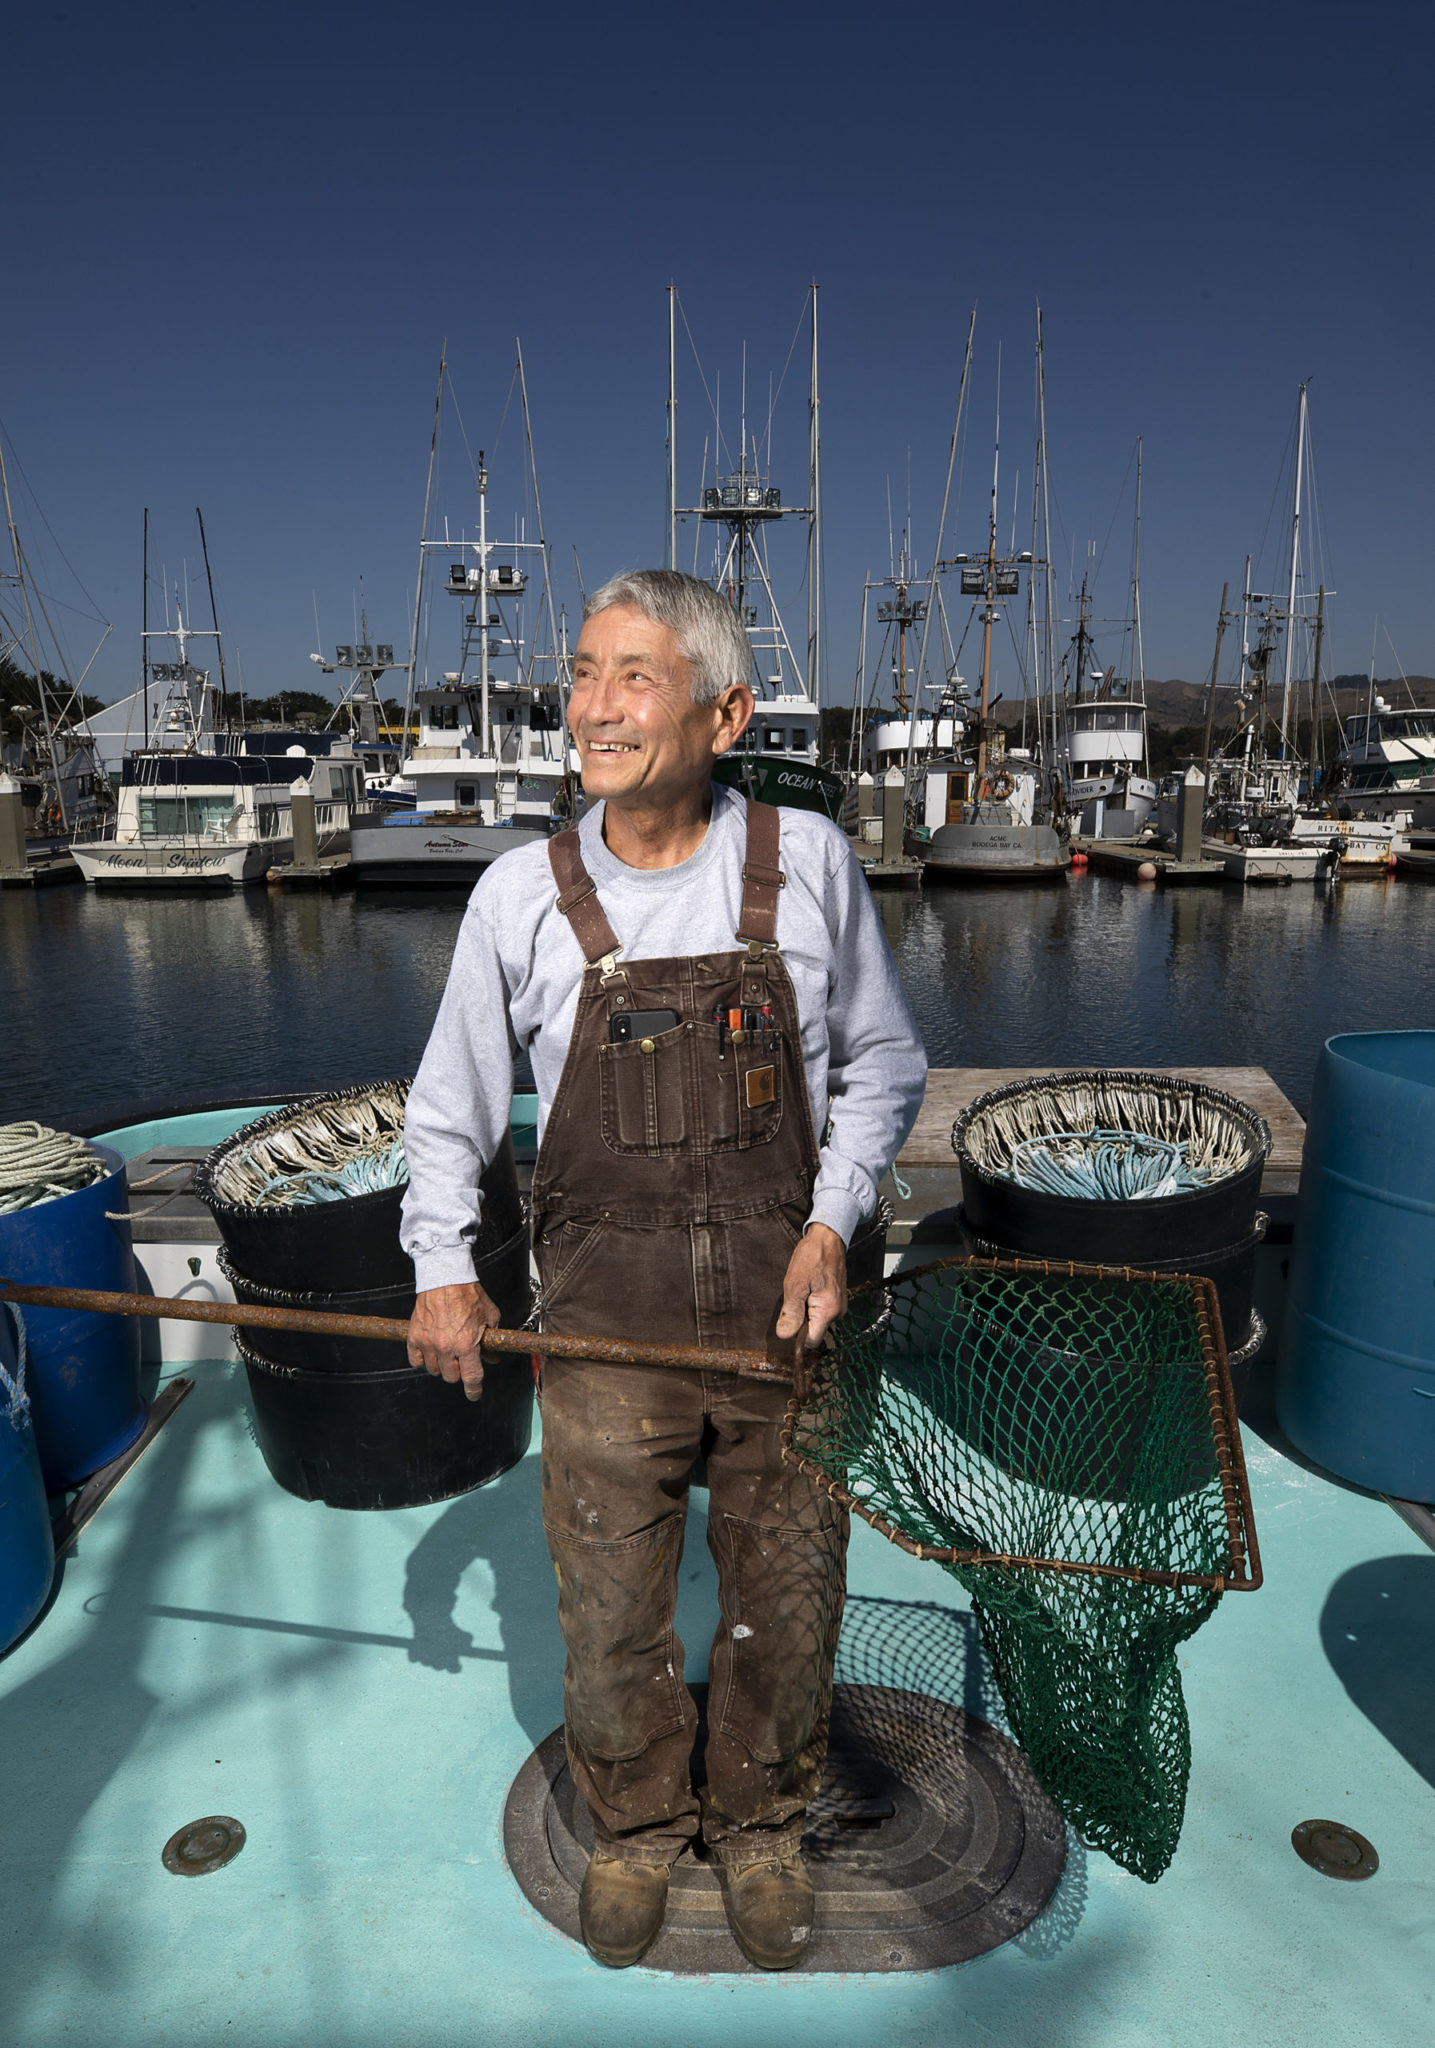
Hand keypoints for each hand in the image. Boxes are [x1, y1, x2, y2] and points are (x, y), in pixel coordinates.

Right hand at [407, 1281, 501, 1402]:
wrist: (446, 1277)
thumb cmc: (469, 1294)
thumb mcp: (490, 1316)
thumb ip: (491, 1340)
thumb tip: (492, 1356)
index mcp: (467, 1344)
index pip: (471, 1378)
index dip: (474, 1390)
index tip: (474, 1394)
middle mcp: (446, 1347)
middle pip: (451, 1377)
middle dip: (459, 1372)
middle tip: (463, 1360)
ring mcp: (428, 1343)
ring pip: (434, 1370)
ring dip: (442, 1366)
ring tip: (447, 1352)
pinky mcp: (415, 1336)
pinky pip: (415, 1360)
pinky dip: (422, 1360)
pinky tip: (430, 1352)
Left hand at [775, 1224, 846, 1345]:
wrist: (828, 1238)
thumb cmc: (811, 1257)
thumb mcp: (794, 1285)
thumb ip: (791, 1313)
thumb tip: (784, 1335)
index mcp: (828, 1311)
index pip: (811, 1342)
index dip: (797, 1336)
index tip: (789, 1320)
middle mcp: (838, 1313)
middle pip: (814, 1331)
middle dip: (801, 1320)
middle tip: (796, 1297)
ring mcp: (840, 1306)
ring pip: (817, 1321)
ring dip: (806, 1311)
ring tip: (803, 1289)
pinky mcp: (838, 1300)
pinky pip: (822, 1311)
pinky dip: (812, 1304)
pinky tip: (809, 1288)